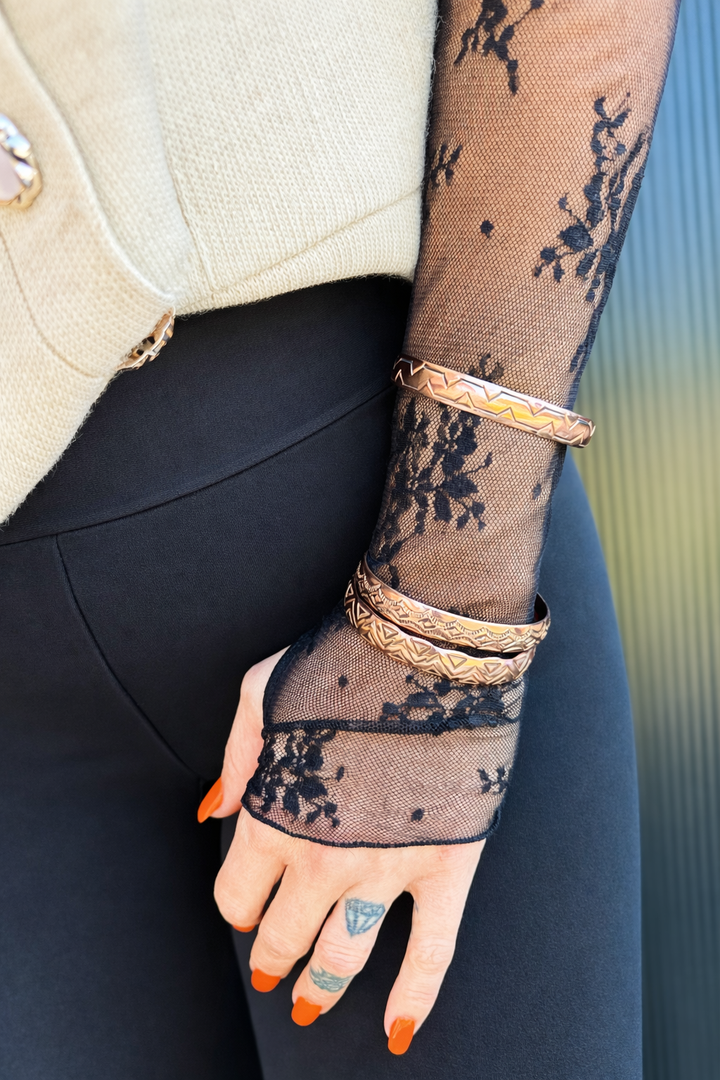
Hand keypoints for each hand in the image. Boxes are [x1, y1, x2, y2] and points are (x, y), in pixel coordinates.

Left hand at [199, 650, 484, 1054]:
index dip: (235, 906)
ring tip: (308, 1002)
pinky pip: (431, 953)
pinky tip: (397, 1032)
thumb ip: (233, 759)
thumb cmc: (338, 662)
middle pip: (284, 935)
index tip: (244, 905)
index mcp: (273, 815)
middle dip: (271, 955)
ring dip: (321, 988)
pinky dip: (414, 999)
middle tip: (272, 965)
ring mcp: (386, 868)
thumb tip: (212, 813)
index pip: (236, 896)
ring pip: (344, 956)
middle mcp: (322, 856)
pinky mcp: (446, 866)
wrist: (423, 647)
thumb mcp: (259, 693)